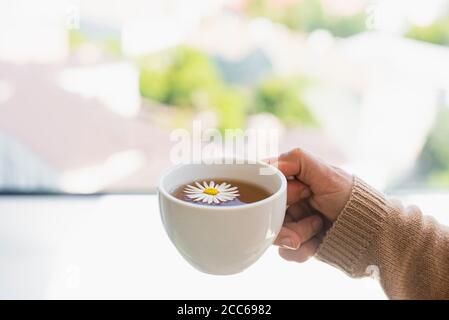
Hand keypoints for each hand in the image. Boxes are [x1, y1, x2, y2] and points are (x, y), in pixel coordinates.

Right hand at [269, 148, 352, 262]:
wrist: (371, 234)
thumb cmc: (352, 199)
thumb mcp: (327, 173)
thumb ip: (297, 160)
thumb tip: (266, 164)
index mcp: (292, 181)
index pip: (265, 185)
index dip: (275, 193)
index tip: (302, 193)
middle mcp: (288, 201)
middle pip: (266, 213)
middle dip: (287, 221)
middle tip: (312, 219)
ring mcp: (292, 223)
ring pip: (275, 233)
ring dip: (298, 234)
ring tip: (318, 229)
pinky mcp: (297, 243)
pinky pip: (285, 251)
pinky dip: (301, 250)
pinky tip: (317, 243)